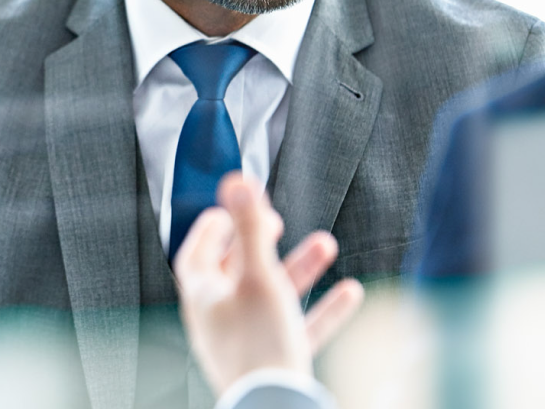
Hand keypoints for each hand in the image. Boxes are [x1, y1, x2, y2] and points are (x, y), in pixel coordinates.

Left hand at [174, 172, 363, 396]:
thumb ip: (251, 227)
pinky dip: (321, 308)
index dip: (213, 226)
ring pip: (272, 295)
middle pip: (237, 270)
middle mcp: (220, 318)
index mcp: (204, 296)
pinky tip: (347, 293)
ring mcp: (246, 342)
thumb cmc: (259, 345)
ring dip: (299, 268)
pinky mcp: (273, 363)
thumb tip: (237, 181)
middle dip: (263, 241)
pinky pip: (297, 327)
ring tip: (325, 245)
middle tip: (276, 223)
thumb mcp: (258, 275)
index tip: (232, 207)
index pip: (197, 252)